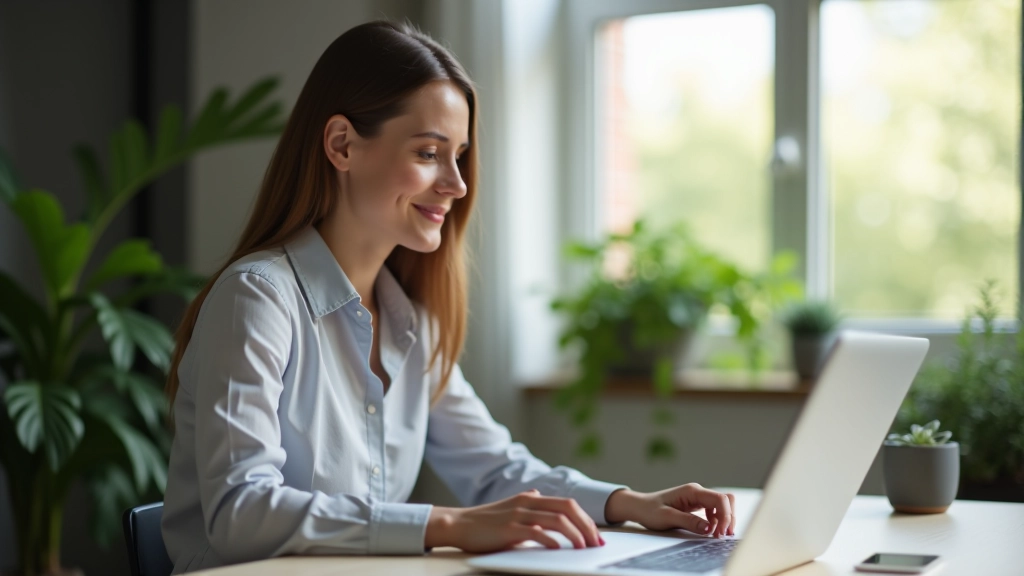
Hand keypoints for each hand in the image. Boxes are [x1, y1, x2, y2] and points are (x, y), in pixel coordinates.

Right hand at [425, 489, 604, 552]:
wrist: (458, 524)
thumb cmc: (485, 521)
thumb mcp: (510, 507)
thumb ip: (527, 503)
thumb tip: (539, 496)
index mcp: (531, 498)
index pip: (567, 504)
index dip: (585, 519)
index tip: (596, 536)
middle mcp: (528, 502)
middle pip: (568, 508)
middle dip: (586, 526)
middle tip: (596, 543)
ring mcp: (519, 515)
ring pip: (557, 520)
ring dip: (575, 534)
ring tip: (583, 548)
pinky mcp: (510, 529)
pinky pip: (537, 533)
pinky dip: (552, 541)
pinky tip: (559, 549)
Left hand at [604, 484, 735, 537]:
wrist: (639, 507)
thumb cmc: (650, 510)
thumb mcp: (667, 518)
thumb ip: (688, 522)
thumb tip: (709, 528)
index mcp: (692, 491)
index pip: (720, 499)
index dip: (726, 516)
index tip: (721, 533)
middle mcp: (697, 492)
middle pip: (725, 500)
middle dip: (728, 518)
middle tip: (722, 536)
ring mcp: (698, 498)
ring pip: (722, 505)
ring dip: (724, 519)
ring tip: (718, 535)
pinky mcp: (696, 505)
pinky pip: (714, 510)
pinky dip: (717, 520)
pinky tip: (711, 530)